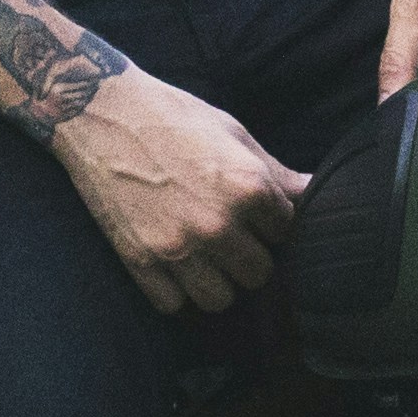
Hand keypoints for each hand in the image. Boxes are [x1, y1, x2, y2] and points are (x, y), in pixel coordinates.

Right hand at [54, 67, 307, 314]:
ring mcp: (178, 247)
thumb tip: (317, 191)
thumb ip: (277, 173)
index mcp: (248, 186)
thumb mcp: (234, 134)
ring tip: (204, 255)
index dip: (271, 222)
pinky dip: (175, 291)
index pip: (287, 232)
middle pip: (259, 274)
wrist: (100, 112)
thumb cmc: (173, 116)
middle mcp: (218, 223)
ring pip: (221, 300)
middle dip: (249, 256)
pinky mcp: (140, 261)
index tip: (253, 212)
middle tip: (229, 235)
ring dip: (216, 281)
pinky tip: (172, 264)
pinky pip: (174, 304)